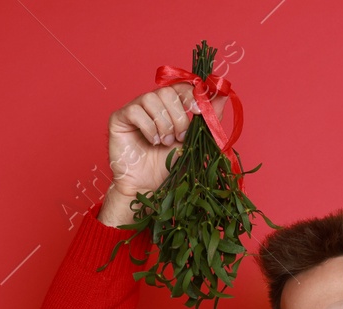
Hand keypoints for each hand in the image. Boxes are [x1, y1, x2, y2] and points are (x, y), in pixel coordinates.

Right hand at [99, 85, 227, 226]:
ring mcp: (134, 109)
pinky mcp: (119, 118)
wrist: (151, 187)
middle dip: (178, 116)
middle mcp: (152, 104)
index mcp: (170, 107)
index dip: (191, 95)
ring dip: (163, 124)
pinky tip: (152, 142)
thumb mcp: (196, 141)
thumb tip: (223, 96)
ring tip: (165, 143)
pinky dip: (148, 128)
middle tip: (180, 137)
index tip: (199, 111)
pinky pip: (134, 111)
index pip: (181, 87)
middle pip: (167, 91)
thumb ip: (209, 119)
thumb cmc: (170, 166)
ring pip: (150, 98)